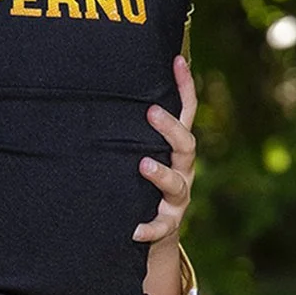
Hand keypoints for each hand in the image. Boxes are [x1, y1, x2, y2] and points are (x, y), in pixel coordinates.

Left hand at [133, 53, 197, 294]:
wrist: (153, 233)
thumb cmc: (141, 184)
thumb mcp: (142, 152)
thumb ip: (133, 130)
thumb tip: (108, 88)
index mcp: (177, 149)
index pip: (187, 112)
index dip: (185, 86)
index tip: (177, 61)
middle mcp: (183, 170)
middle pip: (186, 144)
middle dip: (170, 128)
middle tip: (151, 112)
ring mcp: (178, 198)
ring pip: (176, 183)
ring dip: (161, 173)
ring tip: (143, 164)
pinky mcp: (167, 224)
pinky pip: (160, 227)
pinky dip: (148, 228)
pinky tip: (134, 229)